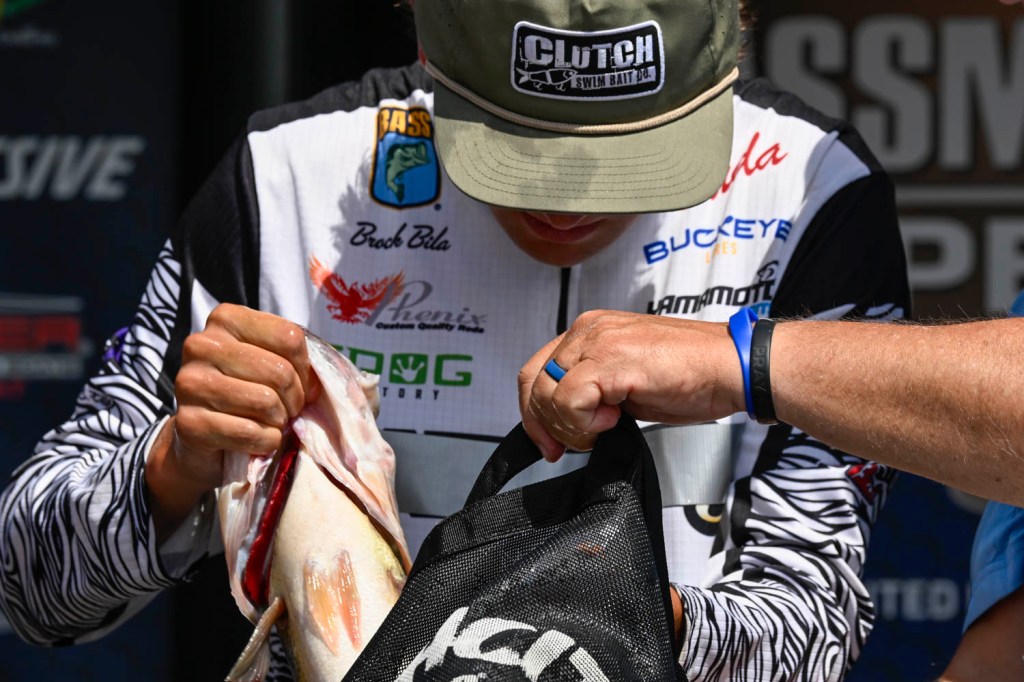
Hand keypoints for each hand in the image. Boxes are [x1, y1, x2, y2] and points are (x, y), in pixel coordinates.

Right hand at [146, 304, 318, 539]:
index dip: (305, 370)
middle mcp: (202, 344)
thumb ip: (309, 361)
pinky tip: (256, 441)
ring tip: (270, 424)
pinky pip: (250, 433)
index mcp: (227, 318)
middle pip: (280, 371)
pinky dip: (265, 443)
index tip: (298, 384)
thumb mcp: (280, 367)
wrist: (206, 441)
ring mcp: (190, 383)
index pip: (290, 338)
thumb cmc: (252, 396)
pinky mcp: (188, 422)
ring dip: (279, 422)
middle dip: (294, 400)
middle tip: (285, 411)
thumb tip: (361, 384)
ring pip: (265, 402)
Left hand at [518, 310, 743, 459]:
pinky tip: (615, 419)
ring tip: (607, 424)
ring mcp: (597, 341)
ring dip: (573, 425)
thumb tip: (565, 421)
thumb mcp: (626, 382)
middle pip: (534, 384)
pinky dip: (586, 421)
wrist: (731, 367)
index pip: (536, 371)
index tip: (549, 443)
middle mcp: (589, 331)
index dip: (535, 413)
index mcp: (590, 332)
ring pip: (548, 394)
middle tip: (577, 443)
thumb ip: (592, 391)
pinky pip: (569, 400)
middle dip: (549, 425)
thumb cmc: (692, 375)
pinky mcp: (609, 359)